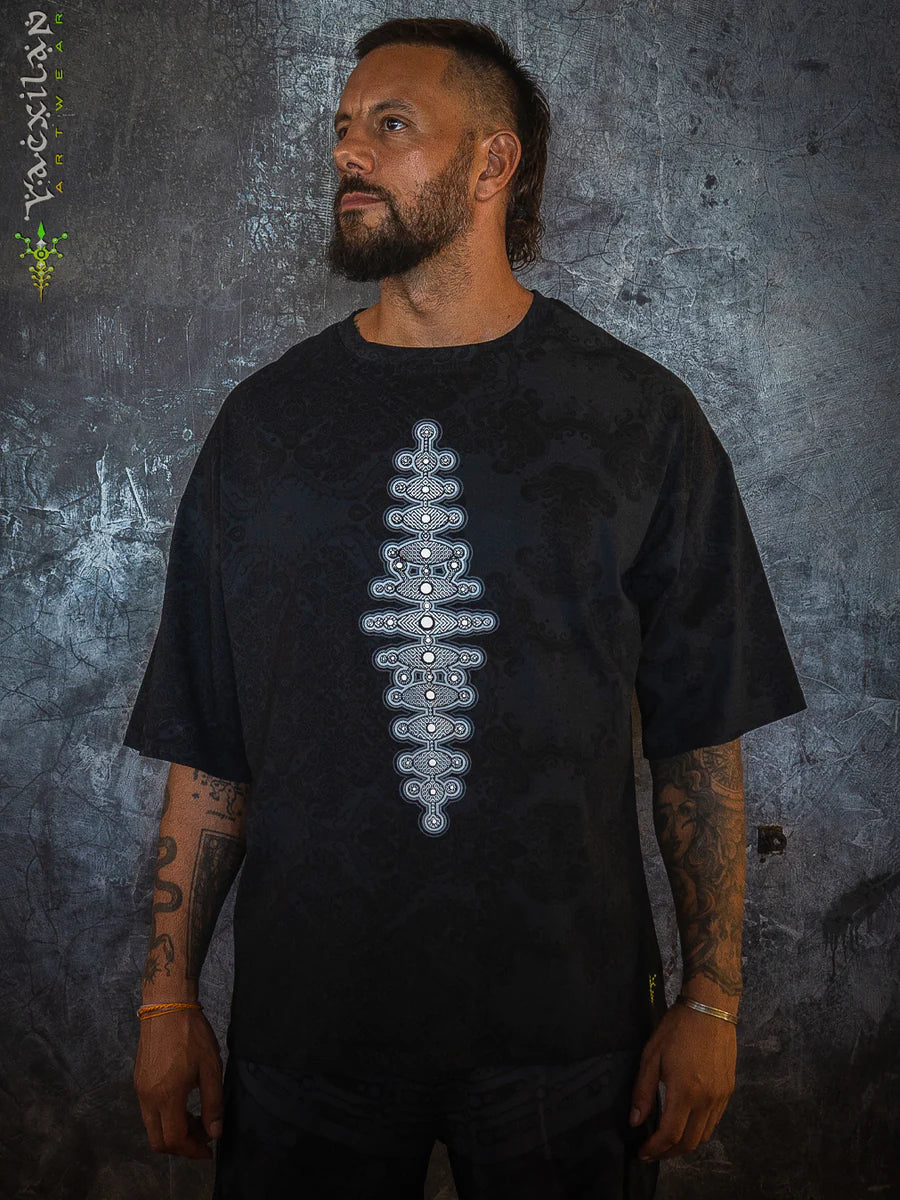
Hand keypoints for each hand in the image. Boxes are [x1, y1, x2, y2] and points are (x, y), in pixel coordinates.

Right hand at [134, 1008, 223, 1158]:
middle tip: (203, 1137)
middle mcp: (148, 1098)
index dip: (193, 1150)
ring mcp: (140, 1090)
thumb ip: (214, 1103)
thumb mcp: (211, 1068)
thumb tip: (215, 1132)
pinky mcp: (139, 1081)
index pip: (175, 1139)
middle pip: (159, 1141)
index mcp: (167, 1096)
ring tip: (197, 1118)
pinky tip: (183, 1103)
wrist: (167, 1006)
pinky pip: (149, 1112)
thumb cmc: (192, 1034)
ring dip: (174, 1131)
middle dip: (182, 1146)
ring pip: (152, 1127)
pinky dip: (166, 1117)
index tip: (209, 1149)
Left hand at [629, 1001, 735, 1160]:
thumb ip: (643, 1092)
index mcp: (685, 1092)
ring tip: (668, 1142)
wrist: (710, 1009)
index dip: (655, 1149)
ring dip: (685, 1144)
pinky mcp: (728, 1090)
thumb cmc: (677, 1029)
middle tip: (653, 1152)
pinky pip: (714, 1121)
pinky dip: (699, 1130)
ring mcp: (721, 1097)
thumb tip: (636, 1121)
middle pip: (689, 1142)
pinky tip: (686, 1122)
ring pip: (704, 1135)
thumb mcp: (652, 1056)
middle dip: (669, 1153)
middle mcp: (707, 1100)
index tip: (643, 1153)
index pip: (671, 1135)